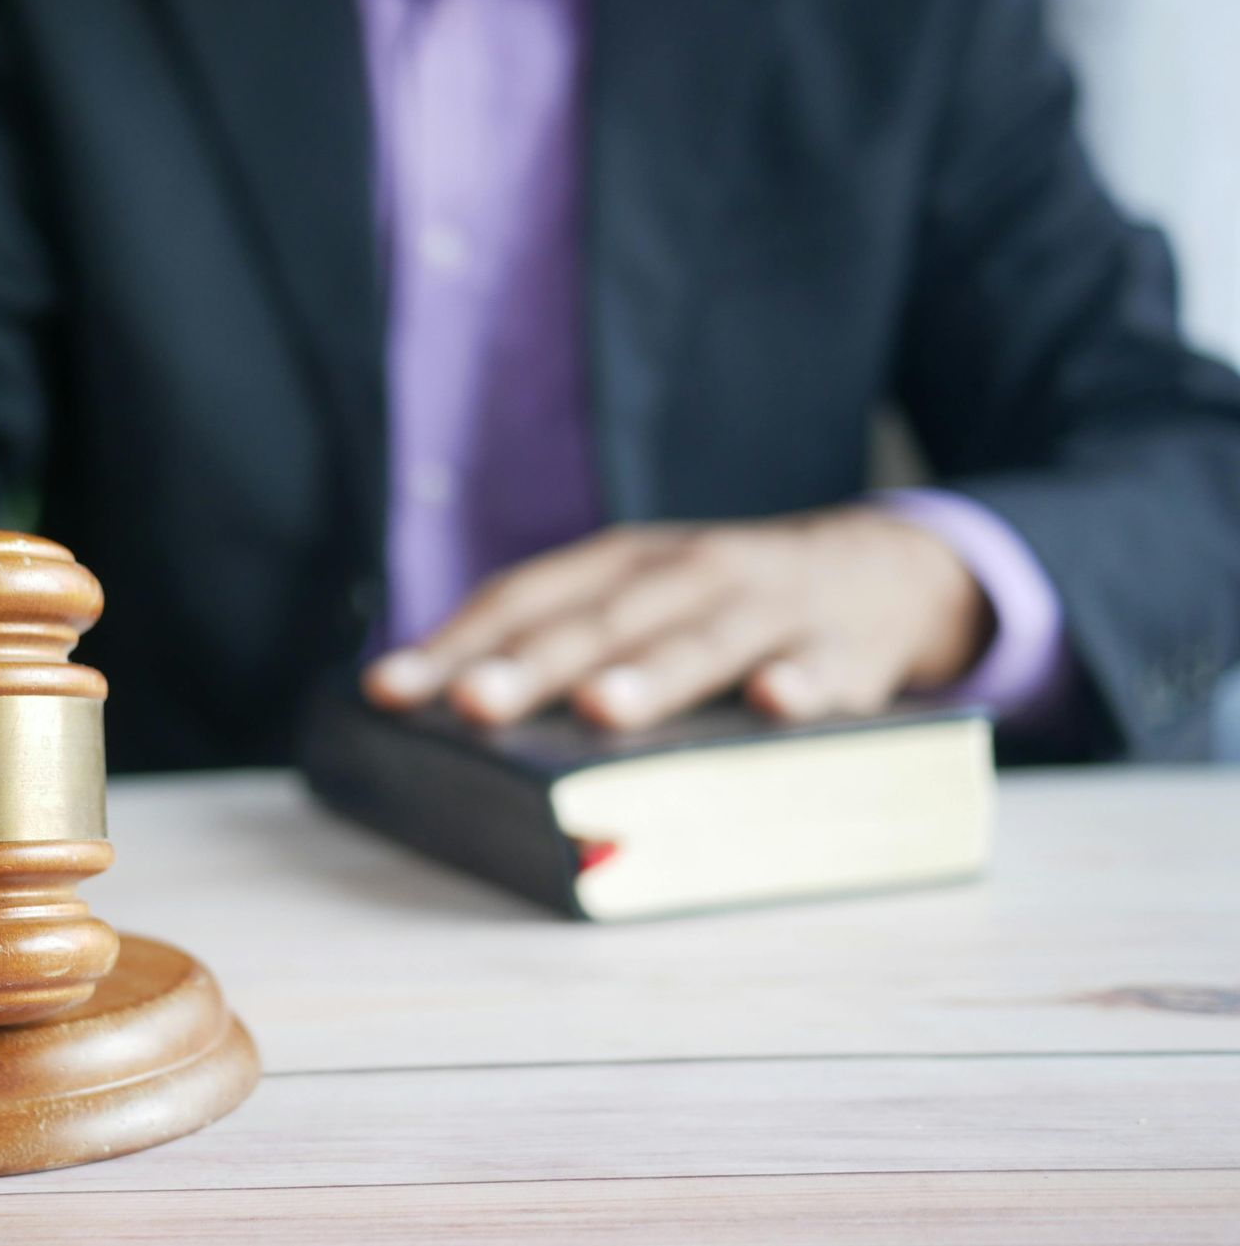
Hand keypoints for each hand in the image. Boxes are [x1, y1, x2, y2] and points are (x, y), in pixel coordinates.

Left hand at [362, 506, 991, 730]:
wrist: (889, 570)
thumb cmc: (730, 609)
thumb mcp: (647, 607)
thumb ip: (570, 646)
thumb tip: (454, 712)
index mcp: (625, 564)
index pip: (527, 597)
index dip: (458, 641)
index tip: (388, 689)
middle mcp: (688, 572)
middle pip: (600, 621)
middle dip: (532, 664)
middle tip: (470, 704)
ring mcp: (770, 606)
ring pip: (703, 641)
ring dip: (652, 674)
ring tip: (599, 708)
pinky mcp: (848, 648)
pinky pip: (827, 668)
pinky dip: (804, 683)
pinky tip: (777, 706)